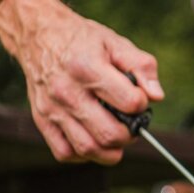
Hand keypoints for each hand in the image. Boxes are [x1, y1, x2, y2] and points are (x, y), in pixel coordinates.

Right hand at [0, 0, 163, 164]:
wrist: (38, 36)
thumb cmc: (80, 40)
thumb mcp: (114, 42)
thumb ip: (141, 66)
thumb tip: (156, 96)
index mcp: (87, 68)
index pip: (129, 103)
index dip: (141, 105)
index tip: (139, 100)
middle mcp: (66, 91)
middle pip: (109, 134)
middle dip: (130, 135)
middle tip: (131, 124)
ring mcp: (52, 109)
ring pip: (88, 149)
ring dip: (110, 151)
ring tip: (116, 136)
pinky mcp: (42, 121)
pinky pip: (65, 153)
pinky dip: (84, 154)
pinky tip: (93, 139)